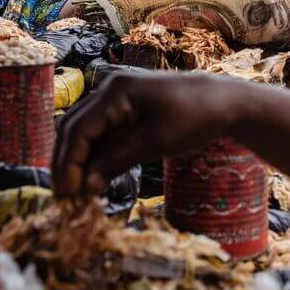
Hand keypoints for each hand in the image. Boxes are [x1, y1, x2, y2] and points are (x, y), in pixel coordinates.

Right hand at [53, 72, 247, 196]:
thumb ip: (118, 160)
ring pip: (85, 133)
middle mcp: (109, 93)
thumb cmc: (194, 116)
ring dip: (79, 161)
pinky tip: (95, 179)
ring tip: (78, 193)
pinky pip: (102, 135)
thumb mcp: (155, 141)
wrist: (223, 102)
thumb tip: (86, 186)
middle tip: (65, 196)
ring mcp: (117, 102)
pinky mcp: (126, 113)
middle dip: (66, 162)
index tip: (67, 193)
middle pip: (74, 128)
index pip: (77, 130)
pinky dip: (96, 156)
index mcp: (114, 93)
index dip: (68, 163)